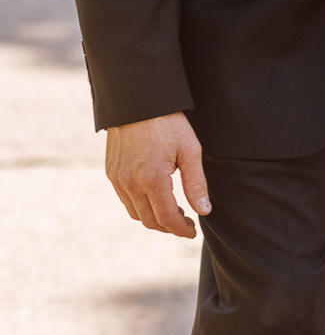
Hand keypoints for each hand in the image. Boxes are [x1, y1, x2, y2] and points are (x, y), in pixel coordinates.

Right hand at [105, 111, 209, 238]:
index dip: (181, 229)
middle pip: (149, 220)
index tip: (193, 231)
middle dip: (169, 227)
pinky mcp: (111, 173)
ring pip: (135, 213)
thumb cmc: (169, 123)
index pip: (166, 217)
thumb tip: (204, 211)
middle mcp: (129, 183)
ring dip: (154, 218)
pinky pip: (125, 200)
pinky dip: (141, 206)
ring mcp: (117, 179)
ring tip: (175, 211)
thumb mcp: (190, 151)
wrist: (138, 102)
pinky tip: (156, 198)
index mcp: (151, 179)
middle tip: (186, 223)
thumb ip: (196, 184)